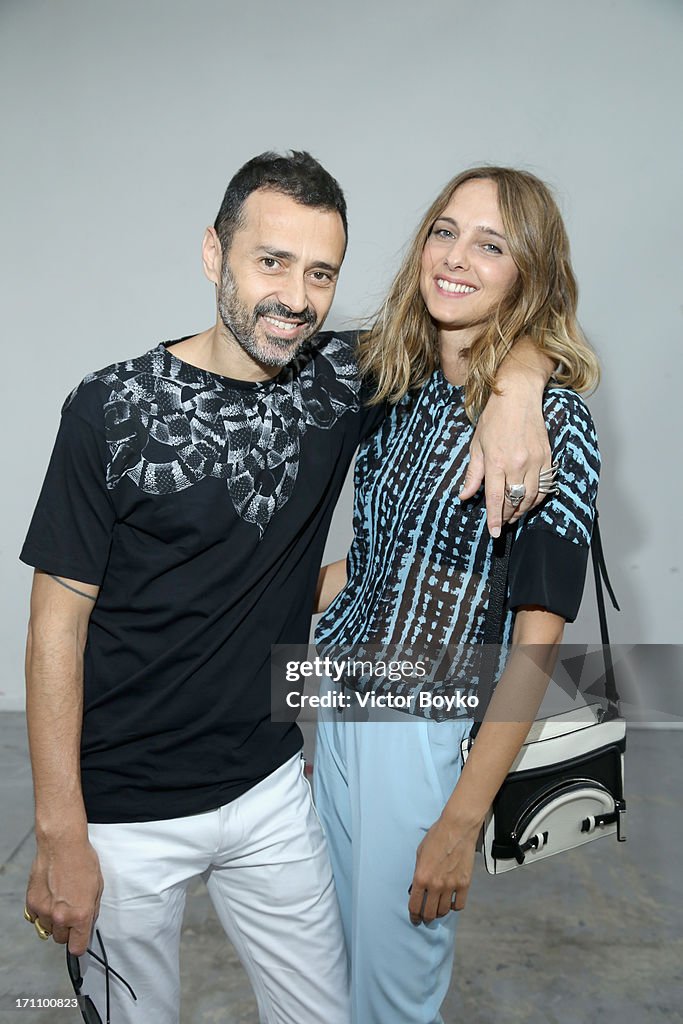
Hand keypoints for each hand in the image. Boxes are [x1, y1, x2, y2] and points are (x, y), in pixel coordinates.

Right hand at [25, 837, 102, 955]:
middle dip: (67, 930)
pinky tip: (49, 898)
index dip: (79, 945)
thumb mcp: (98, 887)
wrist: (62, 845)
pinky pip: (35, 918)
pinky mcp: (31, 903)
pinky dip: (41, 913)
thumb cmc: (81, 860)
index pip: (77, 948)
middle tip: (70, 914)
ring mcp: (44, 911)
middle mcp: (61, 917)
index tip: (79, 940)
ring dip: (53, 922)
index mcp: (80, 915)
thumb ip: (92, 910)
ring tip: (59, 902)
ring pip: (47, 930)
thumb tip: (87, 924)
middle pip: (60, 940)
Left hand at [408, 815, 478, 923]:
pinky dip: (454, 906)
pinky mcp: (464, 884)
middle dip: (425, 918)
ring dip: (439, 913)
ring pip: (444, 911)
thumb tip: (416, 888)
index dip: (414, 916)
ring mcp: (451, 885)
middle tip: (425, 918)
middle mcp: (435, 885)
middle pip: (429, 913)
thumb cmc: (436, 837)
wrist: (457, 828)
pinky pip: (459, 905)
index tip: (415, 918)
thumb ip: (418, 873)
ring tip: (437, 910)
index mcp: (421, 877)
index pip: (415, 906)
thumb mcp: (420, 854)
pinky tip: (451, 902)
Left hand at [460, 376, 550, 537]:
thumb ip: (473, 474)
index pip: (496, 498)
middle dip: (508, 516)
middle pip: (516, 501)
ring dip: (523, 509)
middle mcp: (518, 463)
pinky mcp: (547, 457)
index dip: (495, 518)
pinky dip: (537, 497)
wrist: (518, 396)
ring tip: (514, 513)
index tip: (495, 532)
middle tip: (502, 521)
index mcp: (496, 461)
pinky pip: (545, 486)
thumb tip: (465, 495)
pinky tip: (528, 499)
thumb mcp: (477, 446)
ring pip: (532, 497)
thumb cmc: (494, 418)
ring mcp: (535, 461)